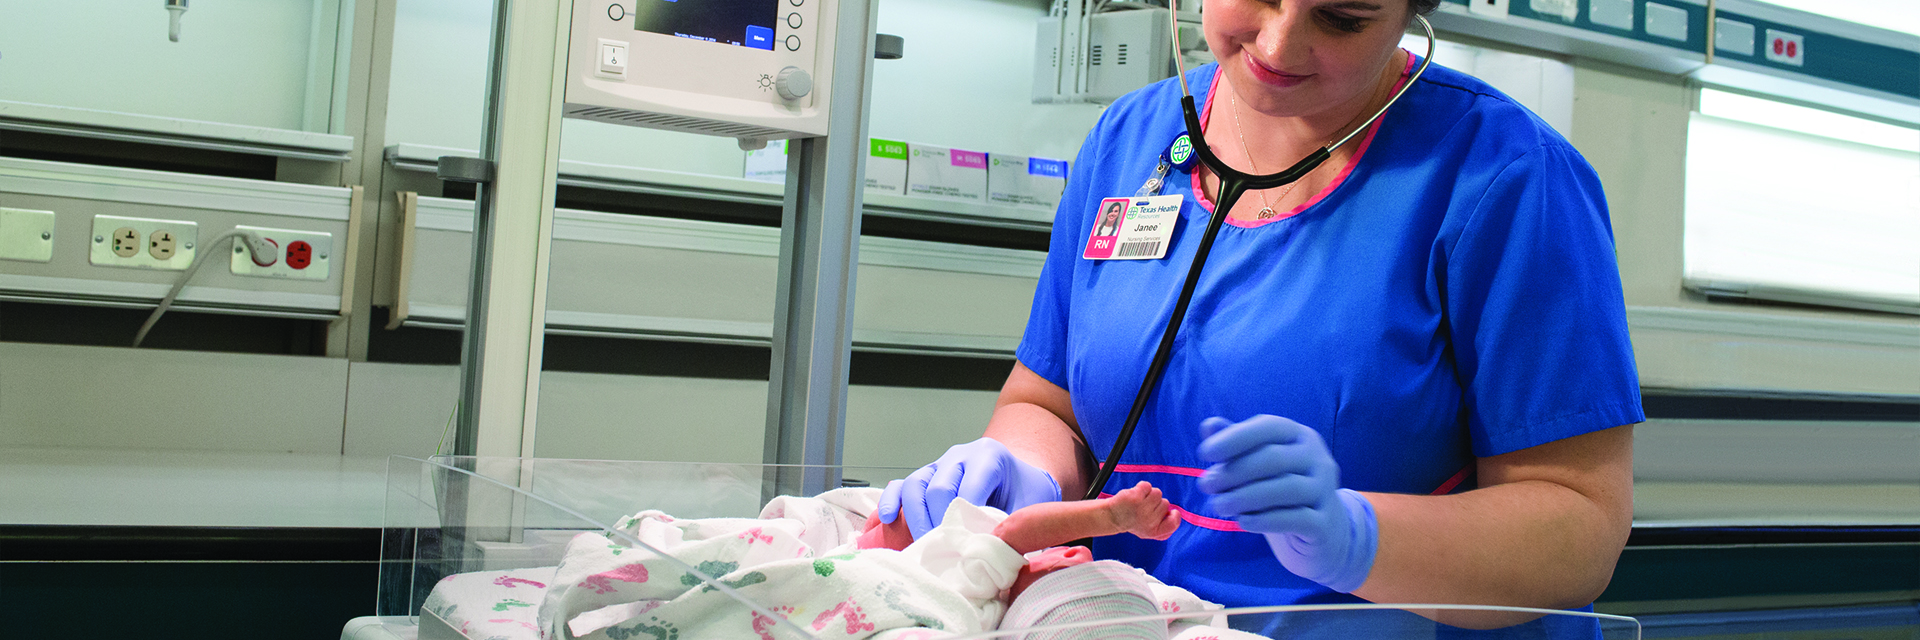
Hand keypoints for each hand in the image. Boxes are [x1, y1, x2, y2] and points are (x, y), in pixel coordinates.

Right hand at [878, 437, 1061, 538]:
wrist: (1019, 476)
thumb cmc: (1025, 491)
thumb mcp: (1031, 503)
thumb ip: (1015, 522)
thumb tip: (994, 552)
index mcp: (988, 456)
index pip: (969, 487)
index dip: (965, 518)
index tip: (966, 544)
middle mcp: (959, 456)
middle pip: (939, 487)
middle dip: (939, 521)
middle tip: (944, 549)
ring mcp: (938, 465)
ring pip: (915, 485)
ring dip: (915, 517)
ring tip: (922, 543)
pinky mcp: (924, 477)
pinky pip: (901, 485)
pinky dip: (890, 501)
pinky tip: (885, 519)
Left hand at [1196, 415, 1377, 592]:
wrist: (1322, 531)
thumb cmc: (1281, 491)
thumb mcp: (1258, 465)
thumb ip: (1236, 444)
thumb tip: (1208, 425)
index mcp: (1300, 436)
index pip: (1268, 427)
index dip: (1235, 438)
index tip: (1204, 453)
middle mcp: (1318, 459)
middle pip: (1273, 459)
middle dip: (1233, 472)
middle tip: (1205, 486)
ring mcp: (1325, 490)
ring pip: (1284, 489)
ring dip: (1244, 497)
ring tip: (1217, 506)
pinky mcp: (1325, 522)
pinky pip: (1295, 518)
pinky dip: (1265, 520)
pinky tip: (1242, 523)